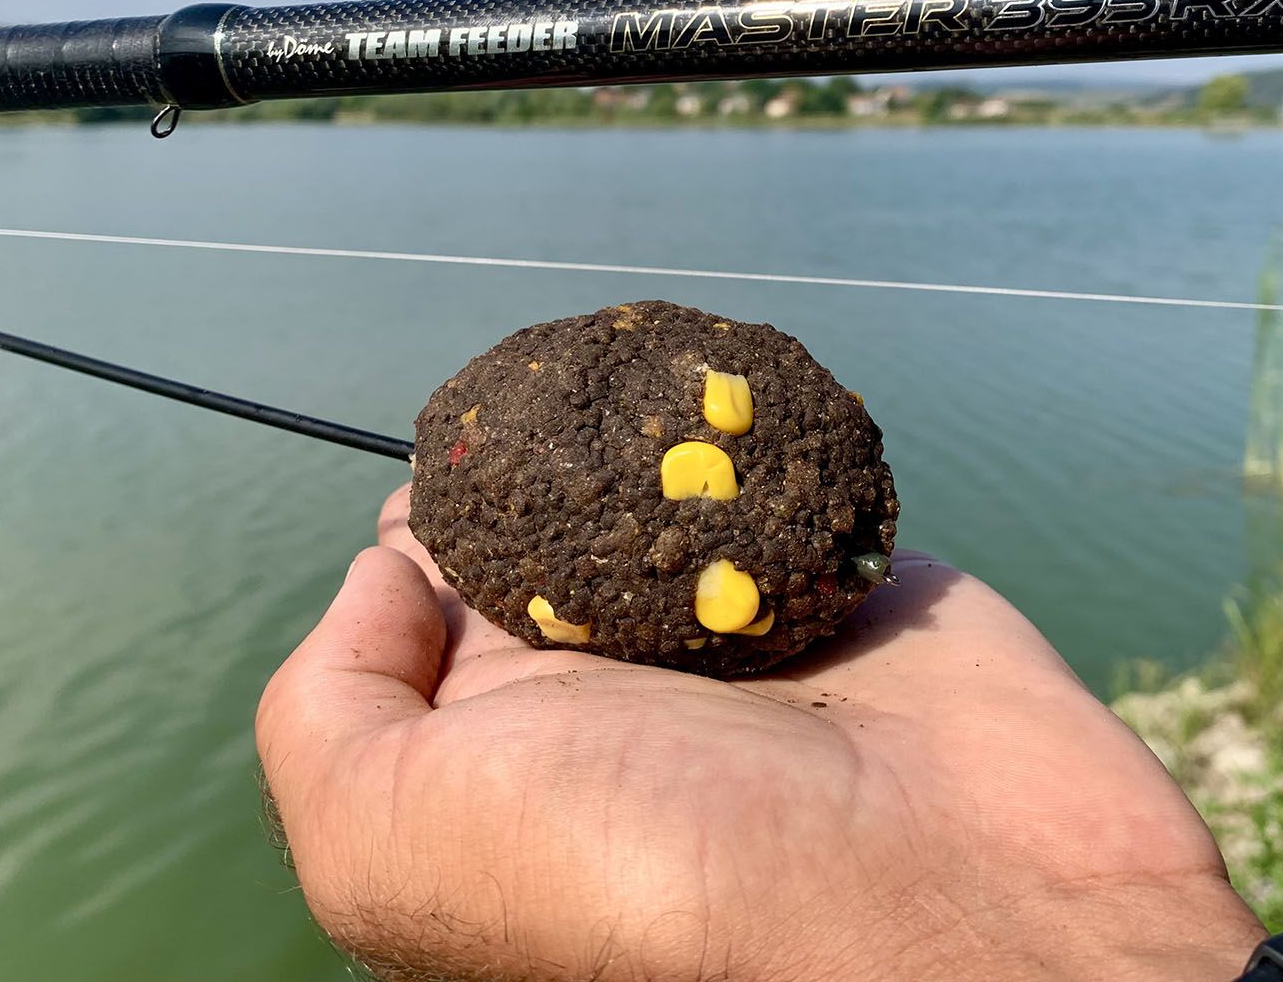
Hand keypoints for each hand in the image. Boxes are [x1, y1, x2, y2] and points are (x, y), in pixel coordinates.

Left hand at [256, 486, 1266, 981]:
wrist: (951, 907)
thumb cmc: (658, 884)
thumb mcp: (394, 839)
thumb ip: (330, 708)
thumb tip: (383, 574)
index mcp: (503, 751)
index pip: (432, 605)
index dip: (429, 521)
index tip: (454, 457)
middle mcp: (612, 694)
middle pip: (546, 524)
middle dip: (543, 451)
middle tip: (556, 394)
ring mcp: (732, 633)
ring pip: (661, 487)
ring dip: (651, 429)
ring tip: (639, 376)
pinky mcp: (841, 583)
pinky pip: (784, 473)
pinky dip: (760, 426)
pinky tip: (730, 390)